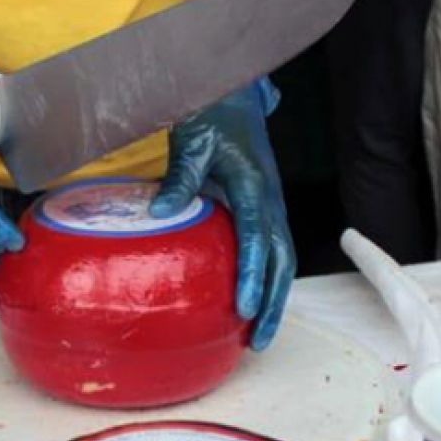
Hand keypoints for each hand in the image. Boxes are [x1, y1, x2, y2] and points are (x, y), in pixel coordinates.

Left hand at [151, 80, 294, 349]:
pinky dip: (267, 281)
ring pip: (282, 260)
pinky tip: (252, 307)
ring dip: (275, 298)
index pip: (257, 238)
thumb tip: (159, 213)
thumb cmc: (209, 118)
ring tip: (259, 337)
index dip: (253, 275)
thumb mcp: (191, 142)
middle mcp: (272, 201)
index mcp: (256, 186)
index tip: (246, 308)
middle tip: (259, 341)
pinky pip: (270, 251)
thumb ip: (180, 177)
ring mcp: (273, 207)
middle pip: (281, 260)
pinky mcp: (265, 210)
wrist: (233, 99)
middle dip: (274, 302)